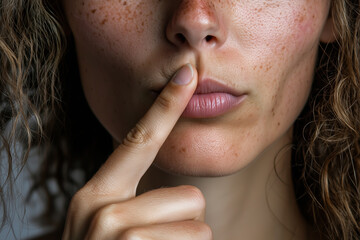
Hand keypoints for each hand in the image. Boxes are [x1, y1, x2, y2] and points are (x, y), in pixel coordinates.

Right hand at [62, 64, 211, 239]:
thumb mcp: (109, 226)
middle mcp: (102, 209)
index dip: (165, 105)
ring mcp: (116, 235)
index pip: (139, 139)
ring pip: (199, 228)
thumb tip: (185, 193)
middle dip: (184, 224)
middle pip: (191, 198)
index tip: (187, 75)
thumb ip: (138, 201)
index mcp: (98, 194)